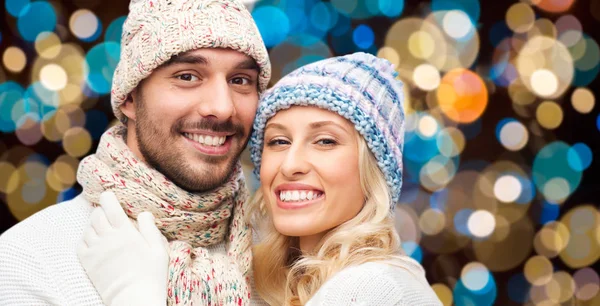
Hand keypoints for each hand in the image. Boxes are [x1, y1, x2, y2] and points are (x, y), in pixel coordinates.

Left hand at [77, 191, 168, 305]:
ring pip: (88, 228)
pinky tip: (94, 240)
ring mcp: (96, 250)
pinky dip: (85, 238)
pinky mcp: (88, 262)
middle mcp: (107, 238)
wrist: (133, 298)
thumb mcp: (159, 250)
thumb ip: (150, 229)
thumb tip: (144, 213)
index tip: (108, 195)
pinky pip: (80, 244)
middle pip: (96, 215)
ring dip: (93, 224)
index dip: (107, 197)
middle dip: (100, 210)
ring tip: (102, 227)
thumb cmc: (151, 275)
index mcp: (126, 232)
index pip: (110, 207)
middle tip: (107, 212)